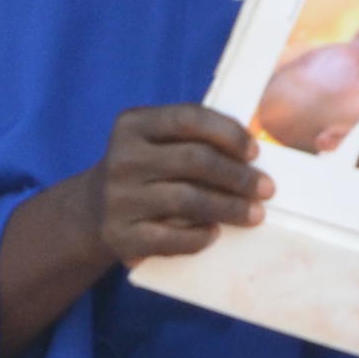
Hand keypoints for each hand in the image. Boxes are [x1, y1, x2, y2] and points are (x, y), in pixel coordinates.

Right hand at [0, 106, 271, 357]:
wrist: (91, 213)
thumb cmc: (143, 172)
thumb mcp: (153, 143)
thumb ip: (192, 138)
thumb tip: (252, 154)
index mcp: (132, 125)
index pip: (188, 119)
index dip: (228, 133)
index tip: (255, 152)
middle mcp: (122, 158)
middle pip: (194, 161)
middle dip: (238, 176)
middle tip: (266, 189)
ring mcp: (119, 198)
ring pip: (187, 200)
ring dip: (229, 208)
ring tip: (255, 214)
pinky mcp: (121, 236)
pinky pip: (170, 238)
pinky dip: (199, 237)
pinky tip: (215, 234)